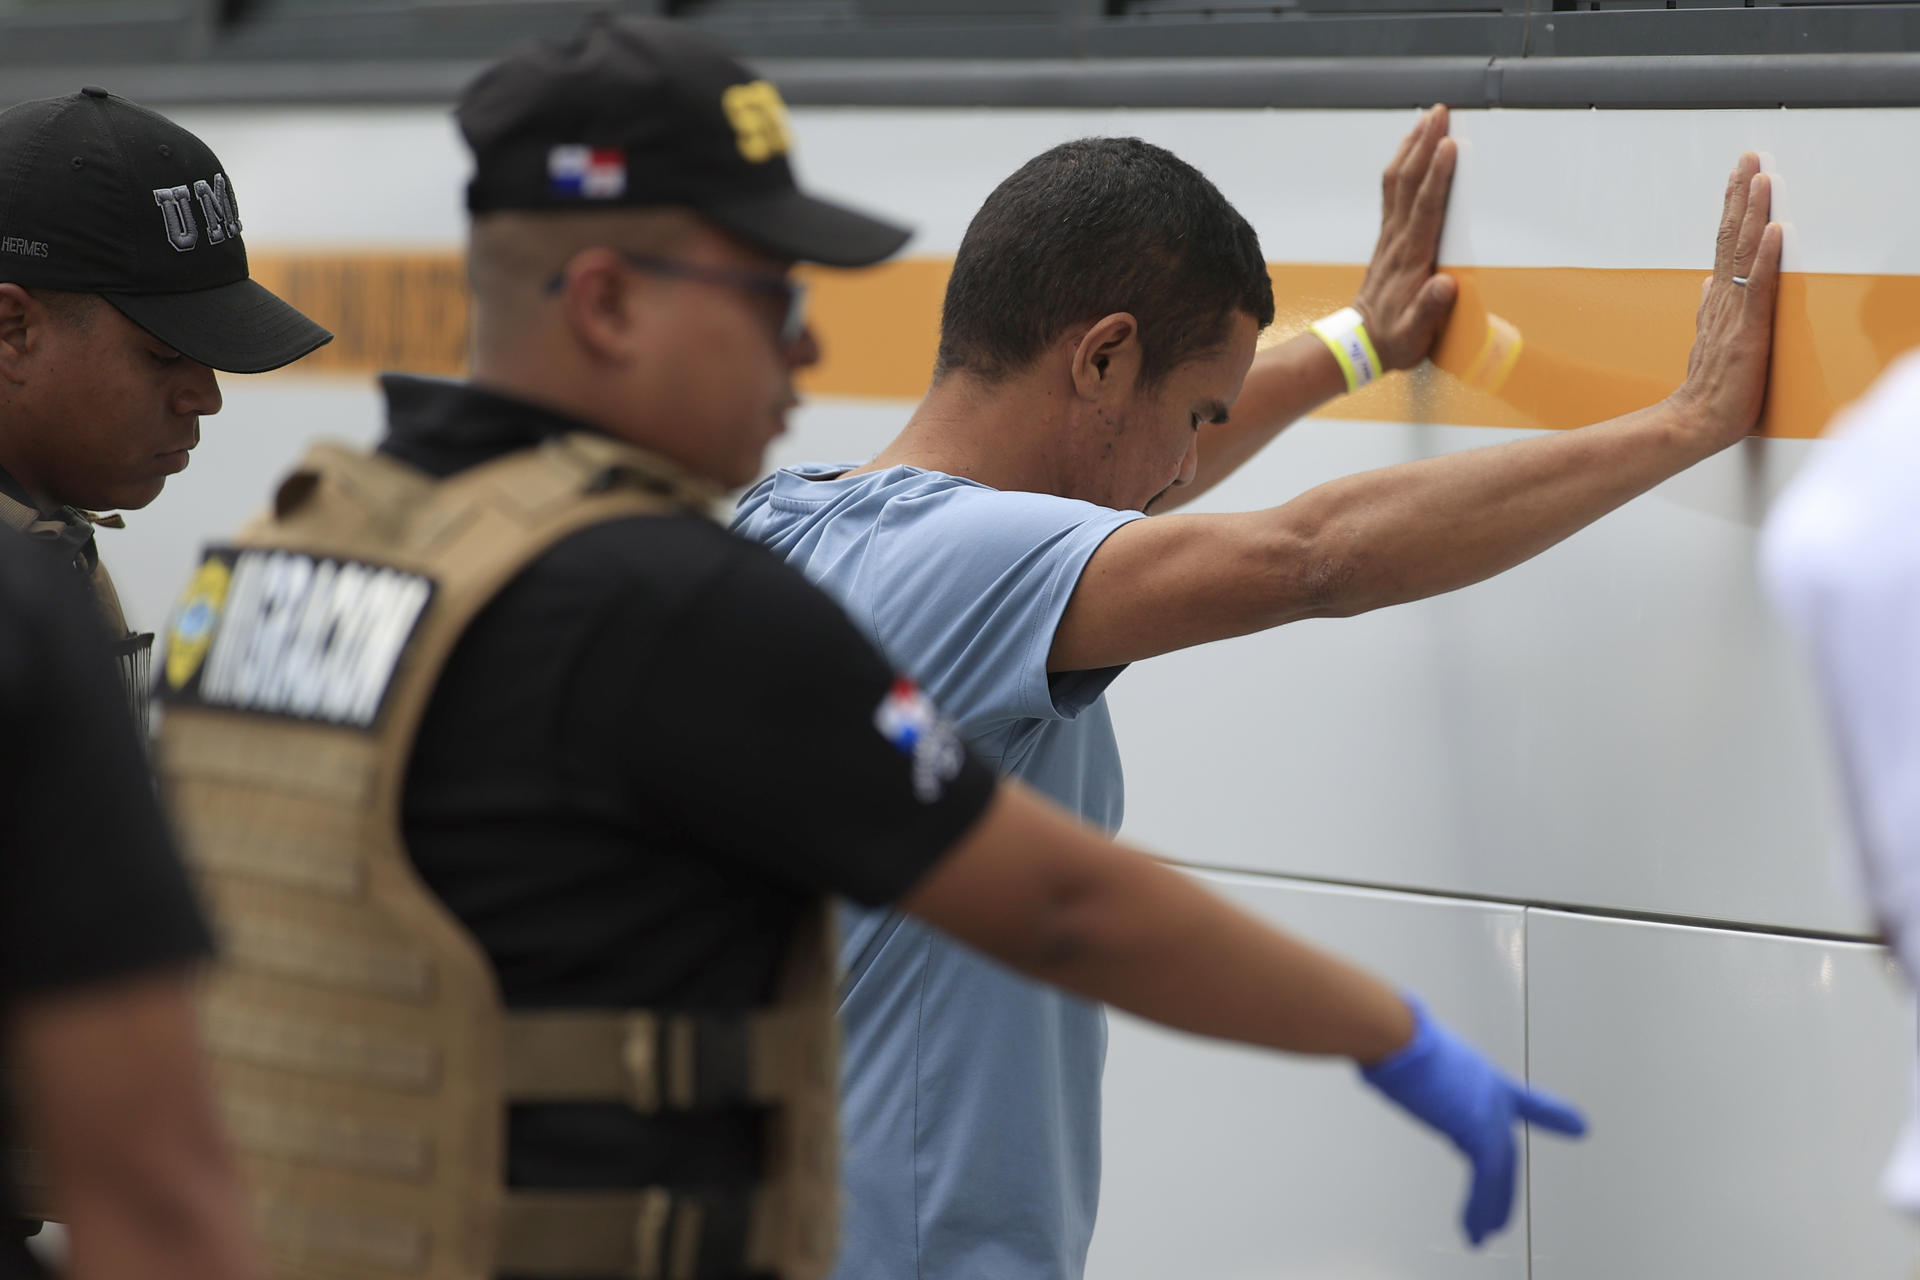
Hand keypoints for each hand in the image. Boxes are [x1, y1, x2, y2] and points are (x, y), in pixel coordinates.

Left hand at [1352, 105, 1459, 372]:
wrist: (1362, 343)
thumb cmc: (1394, 339)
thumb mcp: (1414, 334)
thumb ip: (1429, 310)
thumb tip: (1445, 284)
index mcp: (1410, 259)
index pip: (1425, 209)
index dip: (1438, 177)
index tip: (1450, 146)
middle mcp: (1398, 240)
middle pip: (1409, 183)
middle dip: (1425, 145)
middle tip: (1442, 112)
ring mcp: (1390, 235)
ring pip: (1397, 181)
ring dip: (1412, 147)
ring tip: (1429, 118)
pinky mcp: (1389, 236)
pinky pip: (1393, 191)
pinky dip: (1403, 163)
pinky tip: (1411, 148)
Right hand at [1360, 996, 1586, 1246]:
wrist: (1396, 1036)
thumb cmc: (1395, 1034)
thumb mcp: (1414, 1053)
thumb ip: (1410, 1068)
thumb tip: (1387, 1065)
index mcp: (1481, 1074)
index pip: (1524, 1100)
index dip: (1552, 1115)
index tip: (1579, 1126)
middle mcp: (1491, 1094)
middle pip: (1506, 1151)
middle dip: (1503, 1190)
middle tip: (1500, 1219)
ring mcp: (1488, 1112)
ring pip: (1500, 1172)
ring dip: (1491, 1207)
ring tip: (1483, 1234)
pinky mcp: (1479, 1131)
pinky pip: (1486, 1180)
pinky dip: (1480, 1207)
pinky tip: (1473, 1229)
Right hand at [1669, 153, 1782, 445]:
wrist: (1695, 423)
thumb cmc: (1708, 390)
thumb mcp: (1709, 341)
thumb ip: (1711, 309)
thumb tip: (1712, 282)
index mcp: (1718, 302)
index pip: (1726, 242)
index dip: (1734, 205)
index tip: (1742, 173)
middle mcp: (1724, 301)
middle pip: (1731, 237)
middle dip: (1741, 195)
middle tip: (1748, 158)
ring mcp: (1735, 314)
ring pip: (1743, 254)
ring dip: (1752, 213)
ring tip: (1760, 180)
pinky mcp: (1749, 332)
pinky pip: (1758, 287)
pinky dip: (1766, 258)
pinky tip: (1773, 232)